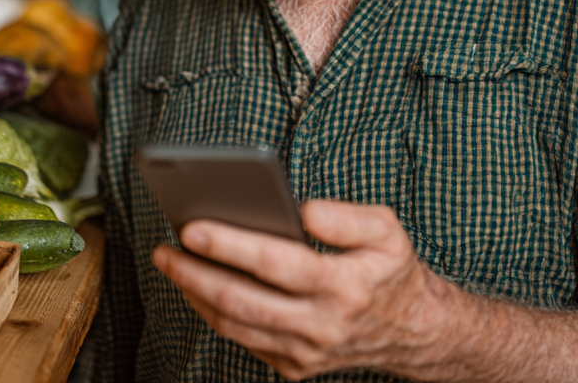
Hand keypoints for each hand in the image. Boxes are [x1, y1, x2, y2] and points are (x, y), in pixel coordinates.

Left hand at [151, 200, 458, 380]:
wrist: (414, 333)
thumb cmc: (392, 272)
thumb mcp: (389, 231)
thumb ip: (348, 217)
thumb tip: (304, 210)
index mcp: (342, 286)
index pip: (274, 263)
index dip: (228, 245)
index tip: (191, 227)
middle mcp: (321, 325)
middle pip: (241, 301)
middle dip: (193, 274)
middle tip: (163, 249)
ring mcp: (305, 352)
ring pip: (235, 326)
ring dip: (196, 295)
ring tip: (171, 264)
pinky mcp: (294, 368)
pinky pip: (244, 341)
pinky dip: (216, 314)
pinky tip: (199, 288)